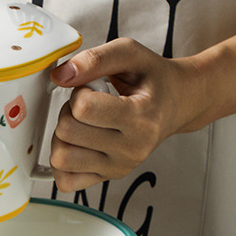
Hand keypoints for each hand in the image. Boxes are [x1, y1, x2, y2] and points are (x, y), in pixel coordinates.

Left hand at [48, 37, 204, 191]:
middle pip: (67, 132)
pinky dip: (62, 163)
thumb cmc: (152, 79)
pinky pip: (66, 181)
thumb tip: (59, 76)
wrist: (176, 103)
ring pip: (61, 158)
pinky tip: (77, 144)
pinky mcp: (107, 178)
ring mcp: (119, 167)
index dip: (79, 92)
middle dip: (68, 113)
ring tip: (84, 125)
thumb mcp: (130, 54)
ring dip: (63, 137)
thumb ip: (94, 59)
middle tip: (88, 106)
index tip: (93, 89)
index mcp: (142, 117)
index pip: (83, 109)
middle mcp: (133, 148)